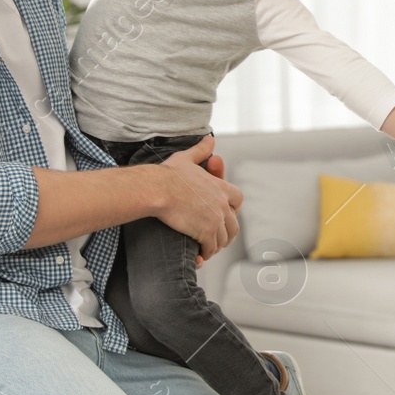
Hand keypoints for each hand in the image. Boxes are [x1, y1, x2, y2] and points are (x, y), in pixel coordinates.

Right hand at [156, 135, 243, 264]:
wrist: (156, 189)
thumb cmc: (168, 174)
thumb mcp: (186, 158)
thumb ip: (200, 150)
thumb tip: (209, 139)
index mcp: (221, 187)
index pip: (238, 200)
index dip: (232, 209)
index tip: (222, 215)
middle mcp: (222, 204)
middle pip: (234, 224)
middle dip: (226, 232)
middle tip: (214, 238)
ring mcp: (216, 219)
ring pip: (224, 239)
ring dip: (216, 245)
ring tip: (206, 248)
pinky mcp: (206, 232)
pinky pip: (210, 249)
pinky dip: (205, 254)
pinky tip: (198, 256)